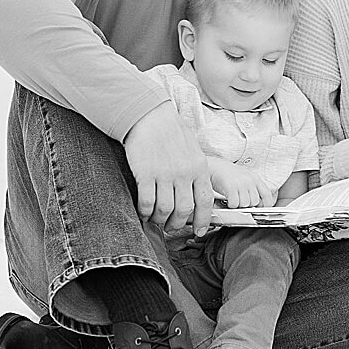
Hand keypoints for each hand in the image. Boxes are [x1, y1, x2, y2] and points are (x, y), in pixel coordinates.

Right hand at [124, 103, 215, 235]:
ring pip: (165, 210)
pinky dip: (145, 212)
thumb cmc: (171, 133)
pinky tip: (143, 210)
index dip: (204, 220)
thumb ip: (196, 172)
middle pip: (184, 210)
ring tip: (155, 218)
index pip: (205, 201)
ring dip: (159, 219)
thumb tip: (197, 196)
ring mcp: (165, 173)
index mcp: (199, 167)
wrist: (150, 116)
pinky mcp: (145, 173)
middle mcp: (184, 172)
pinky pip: (146, 202)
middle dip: (177, 224)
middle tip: (170, 227)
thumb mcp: (193, 151)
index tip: (200, 231)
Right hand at [210, 160, 274, 208]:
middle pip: (255, 201)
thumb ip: (253, 188)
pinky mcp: (231, 187)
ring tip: (233, 199)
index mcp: (255, 178)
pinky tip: (228, 200)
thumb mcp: (245, 177)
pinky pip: (235, 203)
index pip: (267, 194)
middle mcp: (249, 180)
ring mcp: (240, 184)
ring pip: (245, 204)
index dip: (265, 204)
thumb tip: (258, 202)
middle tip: (239, 201)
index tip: (260, 207)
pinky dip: (231, 205)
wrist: (214, 167)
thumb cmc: (227, 174)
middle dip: (247, 205)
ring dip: (238, 205)